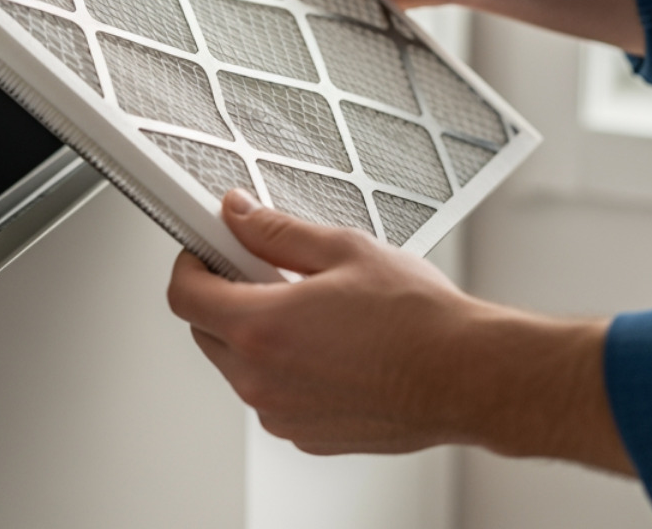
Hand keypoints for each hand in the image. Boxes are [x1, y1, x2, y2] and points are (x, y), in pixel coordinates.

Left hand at [167, 190, 634, 471]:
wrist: (466, 375)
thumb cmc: (418, 318)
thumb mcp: (344, 249)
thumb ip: (276, 231)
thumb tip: (238, 215)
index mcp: (261, 326)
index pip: (185, 295)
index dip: (190, 263)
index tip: (206, 249)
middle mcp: (261, 379)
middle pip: (205, 331)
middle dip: (225, 296)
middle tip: (265, 271)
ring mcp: (282, 413)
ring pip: (240, 366)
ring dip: (257, 336)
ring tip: (313, 311)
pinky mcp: (306, 435)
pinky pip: (273, 396)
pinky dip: (286, 371)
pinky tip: (332, 347)